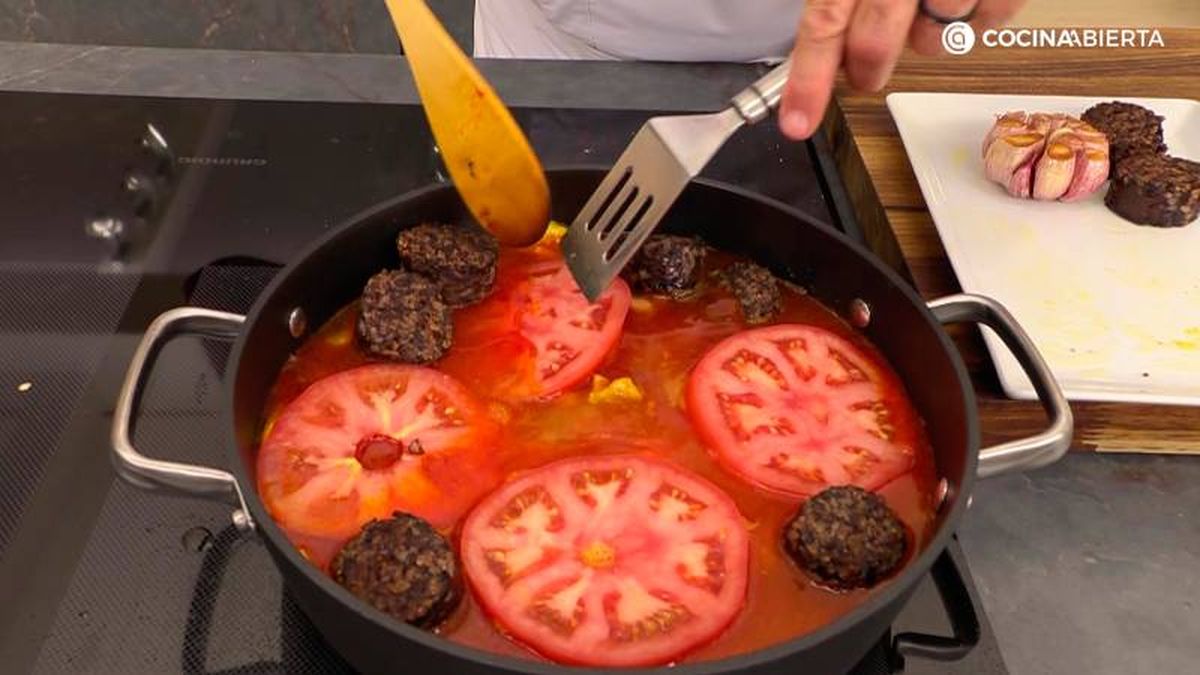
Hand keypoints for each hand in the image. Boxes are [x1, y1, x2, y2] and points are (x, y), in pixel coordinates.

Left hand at [778, 0, 1026, 139]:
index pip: (825, 19)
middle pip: (879, 41)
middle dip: (868, 68)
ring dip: (928, 30)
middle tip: (864, 70)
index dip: (809, 78)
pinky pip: (989, 19)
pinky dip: (976, 12)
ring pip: (936, 36)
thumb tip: (823, 26)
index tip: (797, 121)